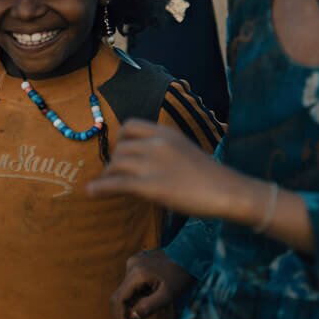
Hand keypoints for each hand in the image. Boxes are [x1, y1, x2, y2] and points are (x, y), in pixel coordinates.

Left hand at [89, 119, 233, 216]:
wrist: (227, 191)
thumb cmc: (210, 176)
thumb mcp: (185, 152)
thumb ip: (163, 151)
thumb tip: (140, 162)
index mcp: (167, 132)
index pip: (130, 126)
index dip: (120, 140)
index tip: (120, 153)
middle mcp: (157, 143)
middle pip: (120, 148)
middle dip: (114, 163)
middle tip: (114, 176)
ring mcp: (153, 164)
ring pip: (116, 165)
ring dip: (108, 176)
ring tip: (106, 186)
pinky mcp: (150, 186)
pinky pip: (116, 183)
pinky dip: (100, 187)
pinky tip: (91, 192)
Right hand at [110, 249, 193, 318]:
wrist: (190, 255)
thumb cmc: (180, 276)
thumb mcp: (167, 295)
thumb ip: (149, 307)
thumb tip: (131, 317)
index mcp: (137, 273)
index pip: (119, 299)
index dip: (120, 317)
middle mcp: (132, 265)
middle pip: (119, 295)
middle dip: (124, 313)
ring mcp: (134, 262)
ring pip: (125, 290)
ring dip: (131, 303)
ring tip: (150, 305)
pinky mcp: (137, 262)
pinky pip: (131, 283)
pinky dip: (136, 294)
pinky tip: (150, 295)